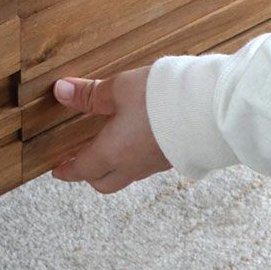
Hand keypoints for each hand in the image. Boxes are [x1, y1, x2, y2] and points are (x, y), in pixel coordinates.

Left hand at [51, 67, 170, 193]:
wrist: (213, 110)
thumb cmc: (162, 99)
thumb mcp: (120, 88)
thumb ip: (90, 93)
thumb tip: (61, 91)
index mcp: (113, 153)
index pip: (83, 169)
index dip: (67, 170)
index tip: (57, 171)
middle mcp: (134, 166)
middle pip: (104, 181)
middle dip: (88, 173)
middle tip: (78, 160)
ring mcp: (157, 164)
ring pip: (127, 175)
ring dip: (112, 166)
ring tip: (105, 146)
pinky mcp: (176, 157)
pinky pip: (146, 165)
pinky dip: (133, 158)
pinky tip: (136, 139)